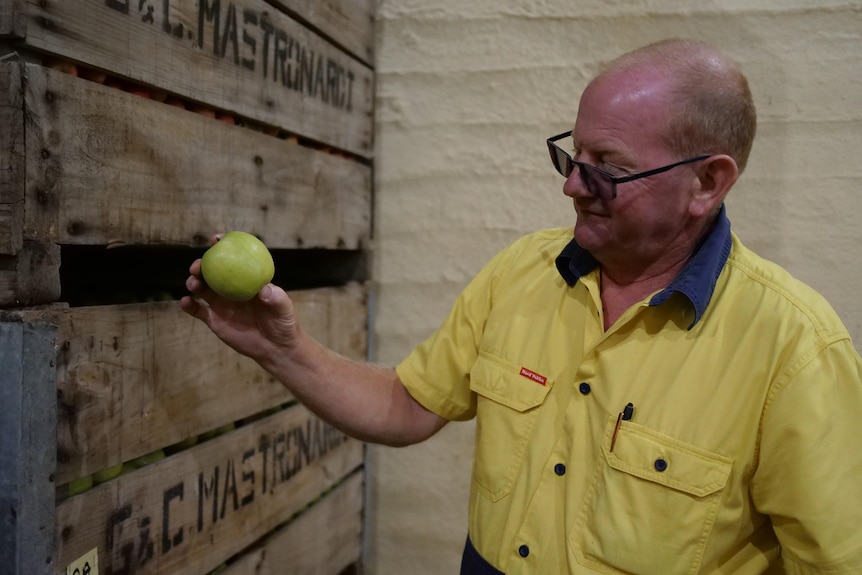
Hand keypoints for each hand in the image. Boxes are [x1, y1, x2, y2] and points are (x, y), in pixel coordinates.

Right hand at [180, 256, 298, 362]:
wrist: (276, 347)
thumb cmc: (283, 323)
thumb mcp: (284, 308)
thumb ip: (276, 297)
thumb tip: (263, 290)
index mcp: (247, 280)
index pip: (234, 259)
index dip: (224, 247)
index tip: (216, 239)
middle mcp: (231, 289)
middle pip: (212, 272)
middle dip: (202, 264)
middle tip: (199, 265)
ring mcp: (221, 304)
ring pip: (202, 288)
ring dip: (194, 282)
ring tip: (194, 283)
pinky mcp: (214, 320)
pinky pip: (198, 310)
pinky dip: (188, 305)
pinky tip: (185, 301)